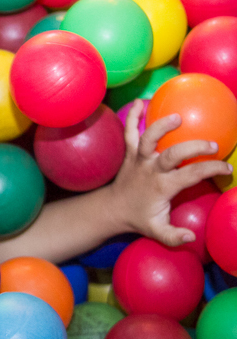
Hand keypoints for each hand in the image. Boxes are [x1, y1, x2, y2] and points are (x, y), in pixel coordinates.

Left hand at [109, 99, 231, 246]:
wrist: (112, 209)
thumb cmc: (140, 218)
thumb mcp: (157, 231)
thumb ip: (173, 236)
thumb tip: (191, 237)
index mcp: (161, 187)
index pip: (190, 175)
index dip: (210, 170)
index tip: (226, 169)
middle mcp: (150, 170)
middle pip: (172, 154)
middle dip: (192, 147)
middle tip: (211, 144)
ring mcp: (138, 159)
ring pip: (147, 139)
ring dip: (159, 126)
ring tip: (176, 116)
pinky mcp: (129, 153)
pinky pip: (129, 132)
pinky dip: (133, 117)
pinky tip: (140, 101)